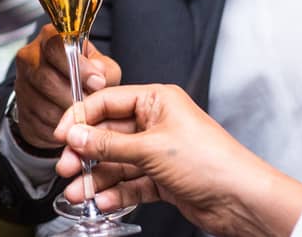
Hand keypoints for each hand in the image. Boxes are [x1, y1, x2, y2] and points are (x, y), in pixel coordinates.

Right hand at [9, 24, 121, 149]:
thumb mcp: (101, 67)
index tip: (97, 82)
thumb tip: (98, 74)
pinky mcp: (22, 110)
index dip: (78, 66)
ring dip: (67, 114)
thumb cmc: (85, 76)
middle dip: (74, 95)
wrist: (64, 96)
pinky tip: (71, 124)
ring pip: (42, 104)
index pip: (56, 46)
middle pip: (46, 78)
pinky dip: (59, 127)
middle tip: (92, 105)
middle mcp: (30, 57)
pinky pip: (39, 122)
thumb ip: (104, 69)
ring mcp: (22, 84)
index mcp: (50, 39)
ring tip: (85, 116)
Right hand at [53, 84, 301, 236]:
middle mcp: (156, 123)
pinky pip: (130, 182)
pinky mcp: (162, 179)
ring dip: (95, 177)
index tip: (60, 136)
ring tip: (77, 193)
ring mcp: (158, 152)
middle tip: (66, 168)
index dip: (80, 118)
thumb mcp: (150, 149)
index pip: (106, 102)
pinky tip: (101, 201)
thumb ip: (108, 143)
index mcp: (156, 101)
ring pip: (116, 162)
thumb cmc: (210, 161)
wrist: (241, 200)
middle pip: (108, 134)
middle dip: (85, 153)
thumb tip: (76, 135)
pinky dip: (115, 192)